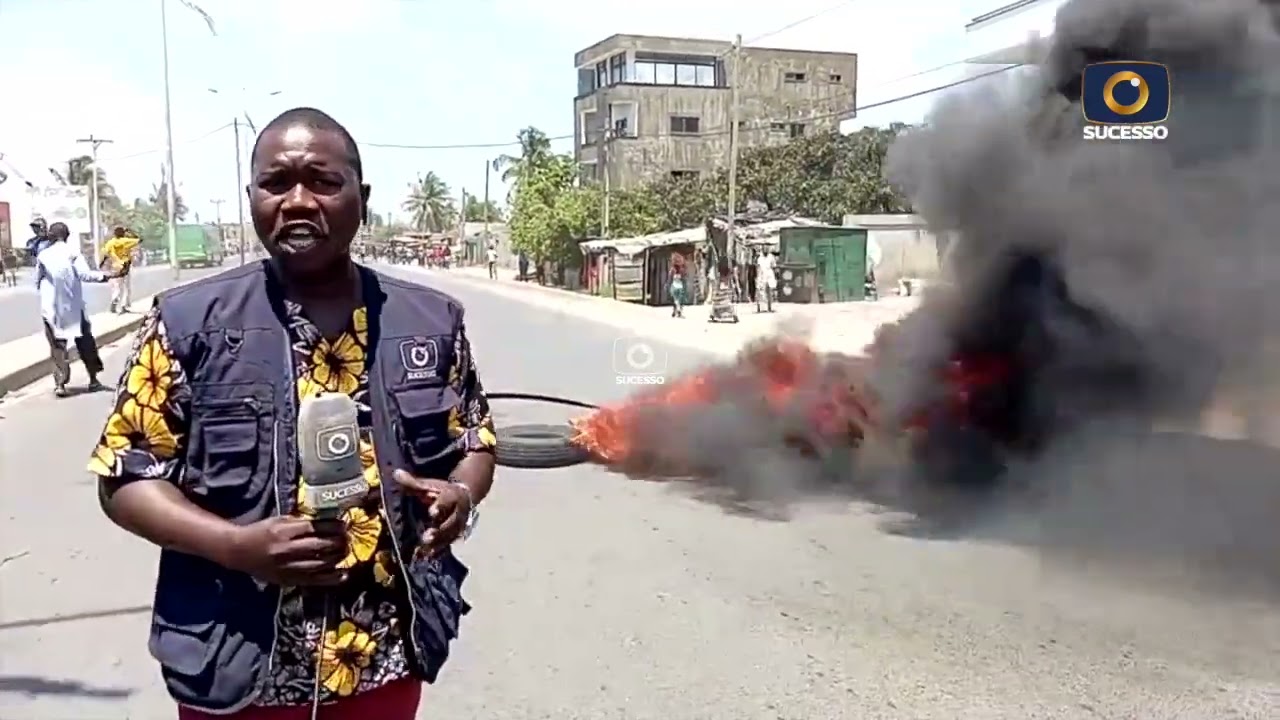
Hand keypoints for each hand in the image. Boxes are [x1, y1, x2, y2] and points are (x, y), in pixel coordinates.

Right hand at [221, 516, 347, 585]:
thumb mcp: (279, 520)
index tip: (344, 524)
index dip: (333, 526)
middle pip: (320, 546)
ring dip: (338, 558)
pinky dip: (331, 578)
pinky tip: (343, 574)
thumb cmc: (261, 532)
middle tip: (348, 538)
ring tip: (346, 551)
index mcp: (284, 531)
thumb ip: (301, 521)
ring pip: (320, 564)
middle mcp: (287, 549)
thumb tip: (327, 520)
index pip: (315, 528)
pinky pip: (314, 580)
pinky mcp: (288, 580)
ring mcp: (288, 567)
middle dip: (338, 541)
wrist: (238, 552)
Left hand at [393, 470, 470, 557]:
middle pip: (450, 522)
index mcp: (453, 496)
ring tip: (424, 551)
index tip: (431, 512)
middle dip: (439, 531)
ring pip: (450, 536)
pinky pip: (447, 545)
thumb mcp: (429, 485)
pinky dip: (437, 551)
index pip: (447, 501)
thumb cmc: (443, 491)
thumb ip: (413, 482)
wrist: (465, 497)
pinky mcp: (455, 536)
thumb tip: (396, 473)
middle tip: (426, 537)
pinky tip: (426, 557)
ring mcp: (458, 526)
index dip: (440, 506)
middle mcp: (459, 513)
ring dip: (438, 544)